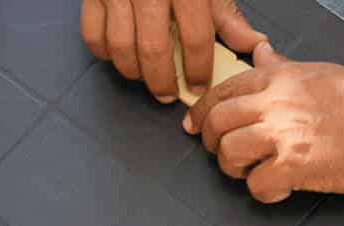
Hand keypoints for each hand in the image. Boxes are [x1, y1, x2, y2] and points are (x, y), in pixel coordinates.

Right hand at [81, 0, 264, 101]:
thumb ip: (226, 13)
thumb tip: (250, 43)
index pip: (195, 39)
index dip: (199, 69)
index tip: (198, 85)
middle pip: (153, 51)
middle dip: (162, 82)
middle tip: (168, 93)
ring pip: (121, 49)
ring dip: (133, 72)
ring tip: (145, 76)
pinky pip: (93, 35)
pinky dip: (105, 53)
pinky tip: (120, 54)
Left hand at [183, 44, 343, 201]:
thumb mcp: (319, 72)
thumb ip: (283, 67)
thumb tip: (261, 54)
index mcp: (279, 78)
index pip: (223, 90)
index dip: (203, 111)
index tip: (196, 125)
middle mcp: (275, 103)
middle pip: (217, 122)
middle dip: (212, 142)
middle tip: (223, 153)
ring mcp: (282, 134)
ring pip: (229, 154)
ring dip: (236, 169)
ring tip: (254, 171)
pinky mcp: (292, 165)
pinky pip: (256, 186)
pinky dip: (265, 192)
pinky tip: (279, 187)